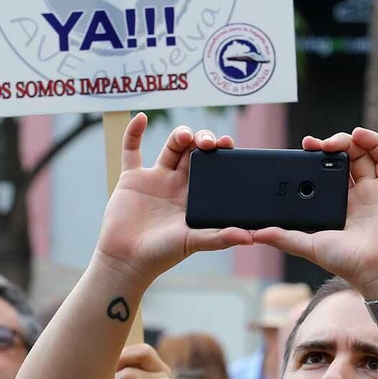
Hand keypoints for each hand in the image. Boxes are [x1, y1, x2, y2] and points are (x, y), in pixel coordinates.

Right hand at [93, 114, 253, 282]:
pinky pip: (131, 150)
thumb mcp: (193, 243)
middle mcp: (177, 184)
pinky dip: (134, 132)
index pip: (213, 167)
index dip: (221, 153)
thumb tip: (250, 237)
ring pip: (170, 146)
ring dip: (179, 134)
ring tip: (184, 136)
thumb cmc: (161, 255)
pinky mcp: (131, 179)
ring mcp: (154, 179)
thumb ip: (219, 238)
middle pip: (194, 152)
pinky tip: (141, 118)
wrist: (127, 260)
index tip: (228, 144)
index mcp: (195, 196)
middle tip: (206, 143)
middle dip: (202, 141)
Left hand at [252, 127, 377, 299]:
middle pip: (356, 156)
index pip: (332, 167)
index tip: (308, 144)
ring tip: (357, 134)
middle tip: (329, 142)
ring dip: (370, 140)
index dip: (322, 152)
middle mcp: (364, 192)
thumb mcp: (310, 246)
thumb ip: (284, 237)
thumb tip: (254, 234)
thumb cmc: (347, 263)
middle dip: (342, 143)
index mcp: (342, 199)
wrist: (376, 274)